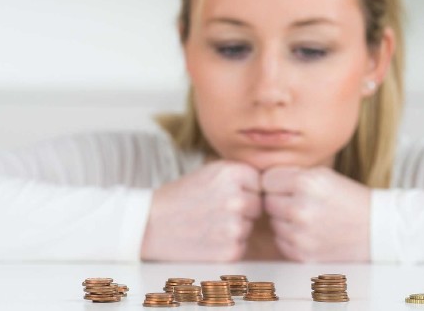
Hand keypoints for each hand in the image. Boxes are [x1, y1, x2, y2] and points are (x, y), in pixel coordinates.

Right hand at [141, 161, 260, 261]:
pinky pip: (242, 246)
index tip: (221, 194)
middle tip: (212, 210)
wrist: (149, 224)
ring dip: (235, 228)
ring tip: (207, 223)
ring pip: (250, 227)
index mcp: (232, 172)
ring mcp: (234, 225)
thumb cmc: (181, 197)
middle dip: (242, 210)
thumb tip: (275, 186)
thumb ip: (241, 175)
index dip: (244, 191)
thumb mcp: (211, 172)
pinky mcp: (230, 250)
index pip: (260, 184)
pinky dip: (228, 246)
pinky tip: (206, 239)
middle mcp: (236, 197)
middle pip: (258, 206)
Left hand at [261, 166, 370, 261]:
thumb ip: (291, 176)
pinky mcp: (302, 254)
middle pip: (267, 202)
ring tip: (310, 218)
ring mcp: (300, 234)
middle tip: (302, 202)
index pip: (267, 179)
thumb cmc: (349, 199)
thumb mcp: (324, 176)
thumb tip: (258, 181)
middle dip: (280, 201)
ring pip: (273, 223)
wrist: (377, 230)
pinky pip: (281, 241)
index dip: (278, 182)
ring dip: (285, 220)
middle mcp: (301, 208)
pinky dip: (291, 238)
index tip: (290, 186)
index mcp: (307, 183)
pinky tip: (311, 233)